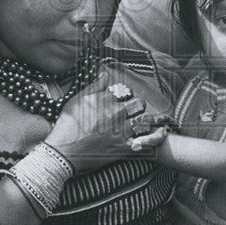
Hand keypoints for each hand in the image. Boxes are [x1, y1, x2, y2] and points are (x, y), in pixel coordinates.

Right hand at [45, 75, 167, 171]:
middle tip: (132, 111)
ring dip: (146, 120)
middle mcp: (116, 113)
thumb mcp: (76, 100)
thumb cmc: (67, 126)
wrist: (63, 152)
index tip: (120, 100)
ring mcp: (122, 131)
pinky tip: (162, 132)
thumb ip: (94, 86)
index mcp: (105, 99)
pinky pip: (147, 141)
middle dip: (137, 106)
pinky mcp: (124, 148)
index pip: (125, 91)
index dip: (124, 95)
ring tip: (143, 121)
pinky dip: (157, 137)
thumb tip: (104, 73)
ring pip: (145, 119)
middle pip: (139, 103)